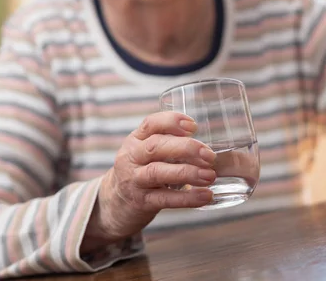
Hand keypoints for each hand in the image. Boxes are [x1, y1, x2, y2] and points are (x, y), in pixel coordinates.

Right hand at [82, 112, 216, 249]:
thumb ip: (171, 144)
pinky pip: (164, 199)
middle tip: (210, 155)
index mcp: (136, 139)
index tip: (194, 126)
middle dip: (186, 148)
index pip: (151, 124)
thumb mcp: (148, 152)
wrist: (115, 203)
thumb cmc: (142, 171)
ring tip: (210, 176)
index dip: (172, 121)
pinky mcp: (140, 202)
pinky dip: (187, 198)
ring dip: (187, 173)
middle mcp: (132, 157)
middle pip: (155, 147)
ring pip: (158, 172)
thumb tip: (210, 147)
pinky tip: (205, 196)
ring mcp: (134, 180)